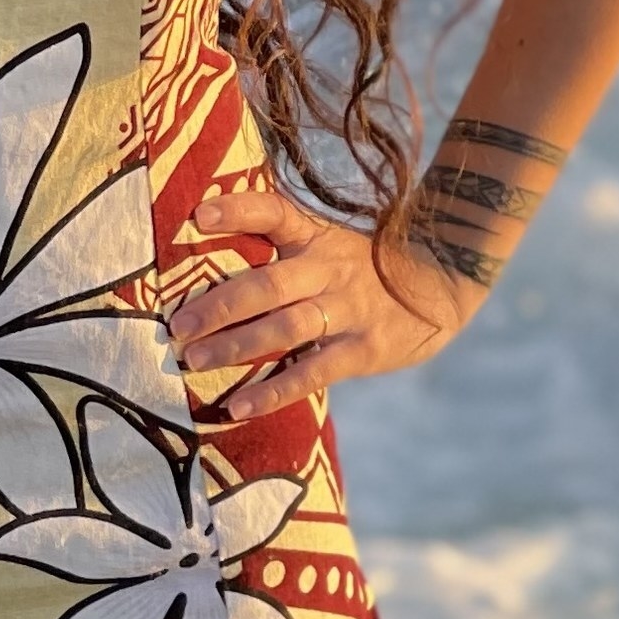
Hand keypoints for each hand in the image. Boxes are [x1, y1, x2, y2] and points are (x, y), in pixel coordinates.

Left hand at [172, 180, 468, 423]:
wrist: (442, 286)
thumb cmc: (361, 267)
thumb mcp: (328, 243)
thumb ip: (280, 246)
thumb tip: (204, 241)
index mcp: (316, 238)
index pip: (275, 213)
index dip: (239, 211)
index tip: (199, 214)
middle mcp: (329, 270)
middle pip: (269, 284)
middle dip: (219, 305)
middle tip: (177, 325)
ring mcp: (348, 310)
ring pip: (286, 328)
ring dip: (237, 346)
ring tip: (194, 360)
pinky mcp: (363, 350)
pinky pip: (312, 373)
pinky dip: (274, 392)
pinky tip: (239, 407)